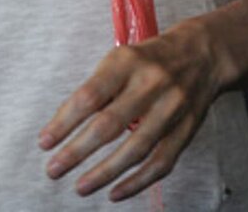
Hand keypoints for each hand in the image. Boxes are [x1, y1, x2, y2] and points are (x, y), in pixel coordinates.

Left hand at [38, 21, 219, 201]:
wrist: (202, 54)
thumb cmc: (150, 58)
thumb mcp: (121, 59)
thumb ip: (98, 88)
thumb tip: (65, 126)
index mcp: (127, 61)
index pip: (89, 96)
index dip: (64, 122)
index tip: (45, 142)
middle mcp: (150, 83)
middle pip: (109, 124)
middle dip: (77, 151)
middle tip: (54, 169)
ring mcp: (171, 107)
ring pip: (135, 148)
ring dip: (104, 173)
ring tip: (80, 187)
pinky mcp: (186, 129)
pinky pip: (160, 162)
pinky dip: (137, 182)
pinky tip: (115, 193)